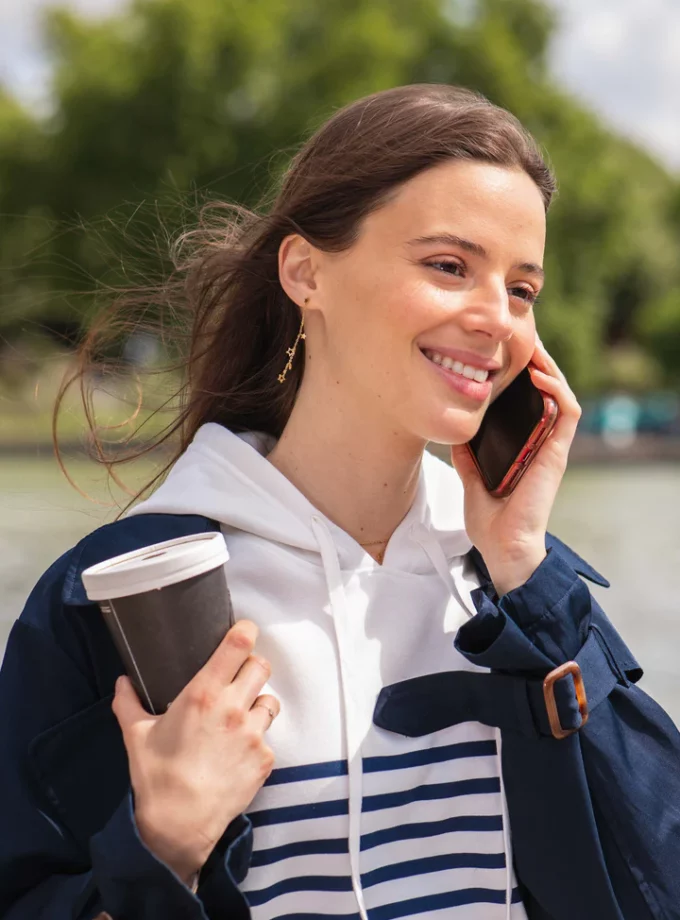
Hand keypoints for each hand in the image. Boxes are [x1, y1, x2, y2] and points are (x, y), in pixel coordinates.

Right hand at [111, 619, 278, 882]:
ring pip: (270, 700)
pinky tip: (237, 754)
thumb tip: (122, 682)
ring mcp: (253, 733)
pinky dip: (256, 741)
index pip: (238, 645)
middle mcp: (233, 708)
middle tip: (238, 678)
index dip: (245, 632)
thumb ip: (128, 703)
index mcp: (204, 694)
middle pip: (261, 666)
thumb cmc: (156, 777)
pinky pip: (268, 738)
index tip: (243, 631)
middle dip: (252, 668)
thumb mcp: (136, 735)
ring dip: (258, 704)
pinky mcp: (265, 758)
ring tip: (239, 719)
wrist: (179, 826)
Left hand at [451, 340, 580, 595]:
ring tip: (533, 347)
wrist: (503, 548)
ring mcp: (550, 448)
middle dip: (535, 363)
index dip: (521, 377)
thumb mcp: (471, 481)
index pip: (527, 403)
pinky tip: (539, 375)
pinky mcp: (556, 454)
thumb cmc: (491, 523)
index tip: (503, 354)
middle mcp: (540, 444)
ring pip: (560, 396)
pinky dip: (556, 391)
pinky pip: (565, 414)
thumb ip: (468, 458)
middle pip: (545, 393)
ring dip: (550, 368)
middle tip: (519, 338)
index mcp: (523, 448)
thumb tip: (455, 435)